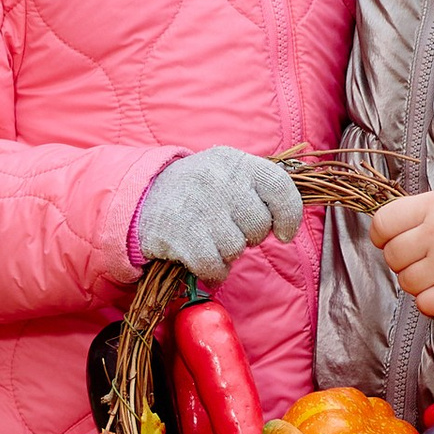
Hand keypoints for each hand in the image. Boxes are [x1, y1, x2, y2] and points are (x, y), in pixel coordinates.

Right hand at [134, 148, 306, 282]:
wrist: (143, 198)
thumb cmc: (199, 192)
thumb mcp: (227, 174)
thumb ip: (259, 189)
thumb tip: (289, 221)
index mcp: (235, 162)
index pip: (280, 187)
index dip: (289, 216)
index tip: (283, 233)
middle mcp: (219, 179)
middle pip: (259, 225)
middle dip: (248, 236)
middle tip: (227, 228)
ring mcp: (199, 206)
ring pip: (236, 248)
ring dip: (226, 254)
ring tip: (209, 239)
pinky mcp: (182, 234)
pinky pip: (214, 266)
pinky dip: (212, 271)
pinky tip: (202, 260)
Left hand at [371, 186, 433, 316]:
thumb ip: (423, 214)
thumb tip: (389, 234)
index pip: (383, 223)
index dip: (382, 237)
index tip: (392, 242)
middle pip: (392, 256)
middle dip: (404, 262)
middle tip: (427, 261)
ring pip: (407, 282)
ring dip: (420, 284)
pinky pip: (425, 304)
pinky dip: (433, 303)